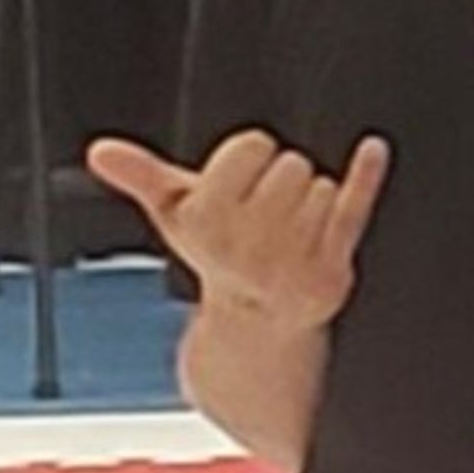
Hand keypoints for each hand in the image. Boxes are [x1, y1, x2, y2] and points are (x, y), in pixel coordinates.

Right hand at [87, 127, 388, 332]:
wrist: (254, 326)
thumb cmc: (217, 255)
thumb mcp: (176, 216)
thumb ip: (141, 177)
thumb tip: (100, 151)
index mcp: (205, 221)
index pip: (253, 146)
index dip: (250, 158)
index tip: (242, 181)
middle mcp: (246, 244)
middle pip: (291, 165)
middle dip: (282, 181)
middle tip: (265, 214)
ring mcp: (292, 260)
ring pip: (322, 186)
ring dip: (313, 201)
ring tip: (289, 232)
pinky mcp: (333, 270)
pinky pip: (356, 207)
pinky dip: (367, 176)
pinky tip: (372, 150)